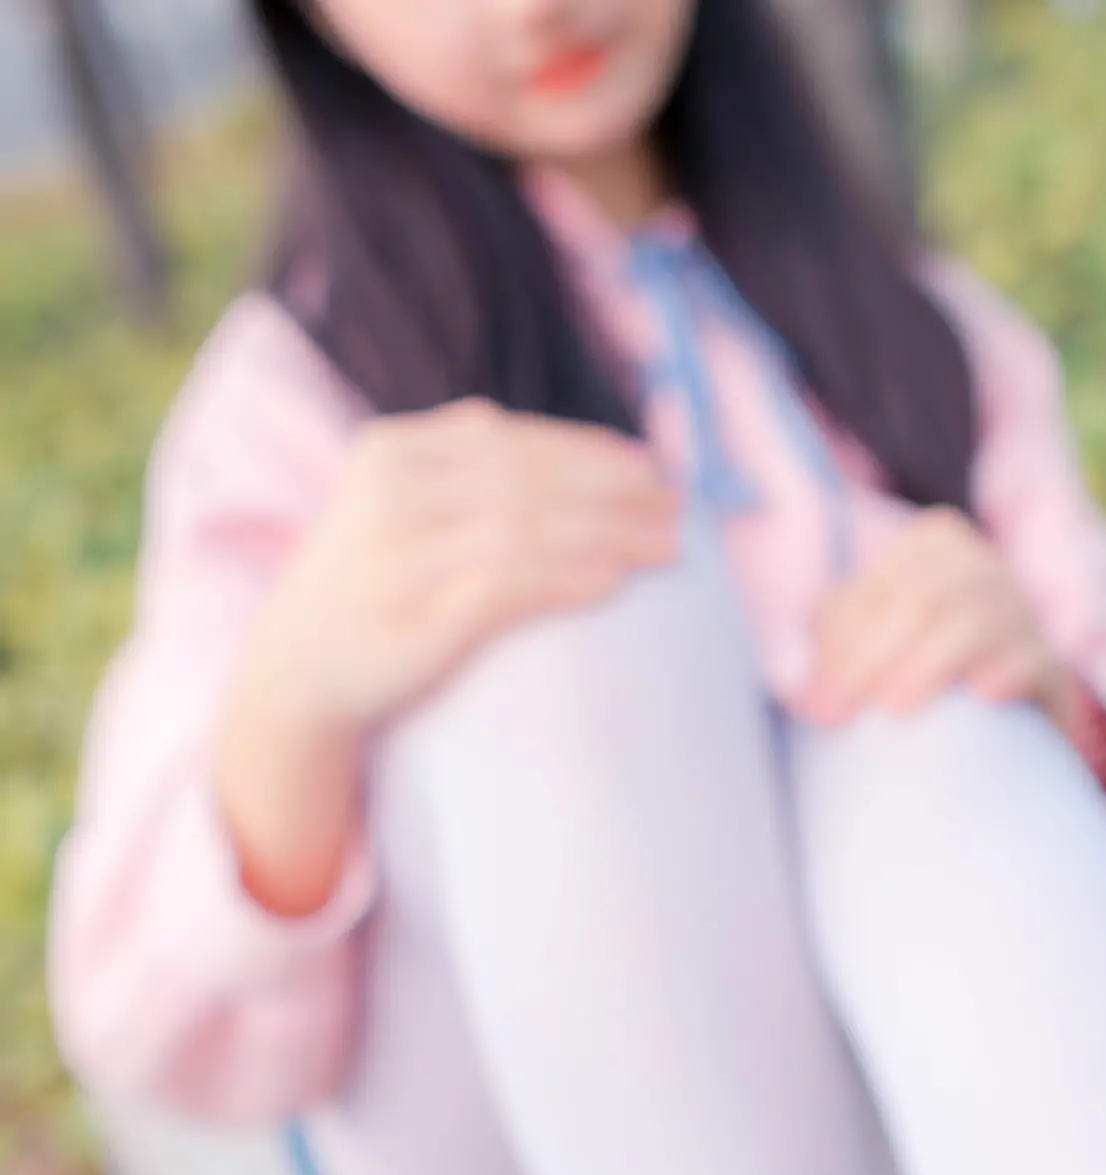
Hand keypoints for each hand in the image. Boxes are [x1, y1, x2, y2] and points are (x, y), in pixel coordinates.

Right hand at [241, 398, 682, 735]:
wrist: (294, 673)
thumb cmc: (367, 590)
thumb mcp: (399, 508)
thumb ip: (466, 475)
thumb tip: (570, 455)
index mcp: (392, 450)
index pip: (509, 440)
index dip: (587, 450)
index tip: (650, 467)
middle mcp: (394, 492)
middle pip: (528, 481)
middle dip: (613, 491)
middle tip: (680, 508)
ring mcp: (402, 554)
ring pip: (526, 529)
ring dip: (608, 536)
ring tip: (666, 548)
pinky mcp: (416, 617)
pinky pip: (508, 589)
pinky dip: (567, 582)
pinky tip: (614, 584)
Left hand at [795, 506, 1082, 733]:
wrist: (1002, 740)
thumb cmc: (918, 688)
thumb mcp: (871, 655)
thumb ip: (833, 648)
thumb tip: (793, 676)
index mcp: (936, 548)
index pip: (884, 586)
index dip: (843, 641)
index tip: (815, 701)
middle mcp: (986, 569)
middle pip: (926, 596)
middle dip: (873, 654)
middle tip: (838, 714)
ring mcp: (1024, 616)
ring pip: (980, 617)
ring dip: (932, 662)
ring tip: (897, 709)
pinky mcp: (1055, 669)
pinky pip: (1036, 656)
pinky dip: (1010, 669)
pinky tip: (984, 695)